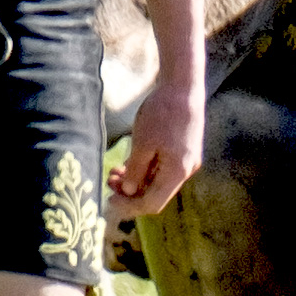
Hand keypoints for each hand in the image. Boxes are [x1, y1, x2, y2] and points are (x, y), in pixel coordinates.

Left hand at [111, 74, 205, 218]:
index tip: (108, 200)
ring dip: (136, 181)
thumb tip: (128, 191)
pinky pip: (164, 170)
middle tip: (108, 183)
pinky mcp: (184, 152)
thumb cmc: (162, 114)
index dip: (129, 206)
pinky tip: (129, 163)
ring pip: (159, 182)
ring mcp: (187, 162)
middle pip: (156, 194)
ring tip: (114, 172)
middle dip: (130, 193)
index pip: (152, 203)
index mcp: (177, 172)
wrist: (183, 88)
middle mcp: (186, 171)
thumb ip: (135, 171)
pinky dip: (146, 171)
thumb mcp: (142, 143)